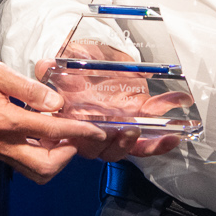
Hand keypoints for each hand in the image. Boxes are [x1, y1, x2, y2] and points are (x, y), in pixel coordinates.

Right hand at [0, 56, 111, 185]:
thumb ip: (29, 90)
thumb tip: (57, 104)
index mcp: (5, 121)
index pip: (51, 131)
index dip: (78, 131)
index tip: (96, 131)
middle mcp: (2, 142)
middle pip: (44, 167)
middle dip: (67, 156)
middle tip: (77, 137)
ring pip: (34, 171)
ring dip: (55, 160)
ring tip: (63, 138)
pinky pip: (23, 164)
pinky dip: (40, 157)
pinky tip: (46, 137)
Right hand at [35, 55, 182, 162]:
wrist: (98, 63)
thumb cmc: (82, 68)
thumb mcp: (67, 64)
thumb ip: (54, 68)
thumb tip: (44, 66)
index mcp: (70, 120)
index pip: (70, 136)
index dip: (77, 136)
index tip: (88, 129)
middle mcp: (89, 131)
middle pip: (95, 149)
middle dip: (109, 142)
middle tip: (122, 129)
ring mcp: (111, 134)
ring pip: (117, 151)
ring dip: (129, 144)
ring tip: (136, 129)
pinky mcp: (131, 132)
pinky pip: (142, 148)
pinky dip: (158, 145)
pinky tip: (172, 138)